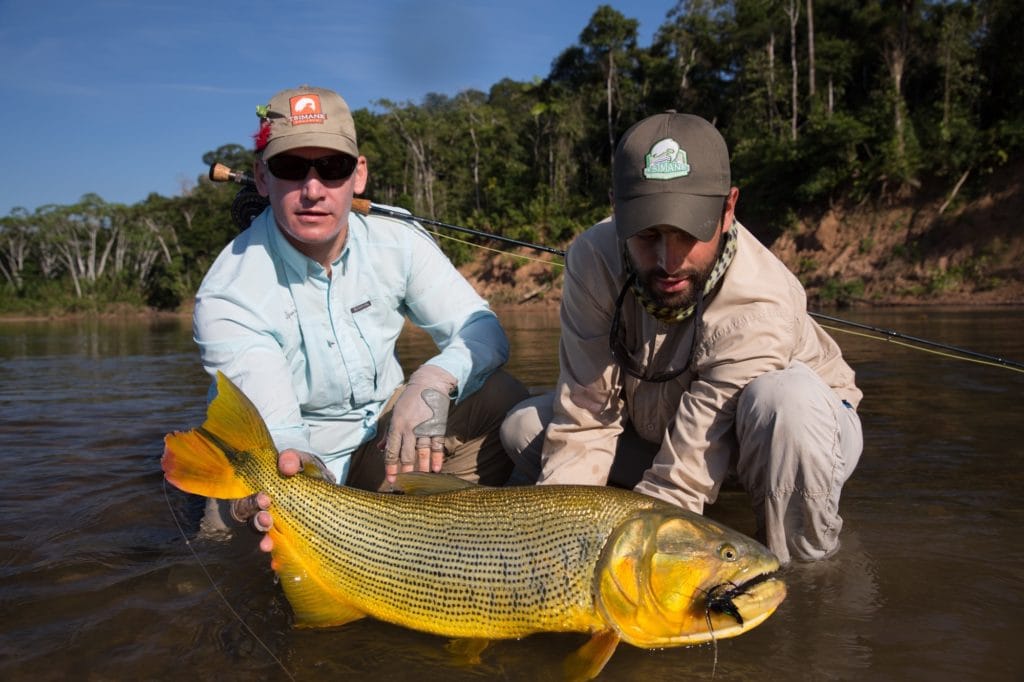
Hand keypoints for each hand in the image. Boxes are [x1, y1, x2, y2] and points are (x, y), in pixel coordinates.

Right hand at [228, 448, 334, 552]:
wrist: (328, 488)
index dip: (250, 501)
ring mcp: (276, 525)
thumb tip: (286, 466)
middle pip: (251, 519)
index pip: (246, 499)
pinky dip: (277, 558)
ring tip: (268, 544)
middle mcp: (264, 510)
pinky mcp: (288, 538)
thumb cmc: (309, 473)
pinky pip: (278, 550)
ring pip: (262, 535)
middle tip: (267, 520)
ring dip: (264, 539)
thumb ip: (294, 459)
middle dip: (257, 521)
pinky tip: (278, 563)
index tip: (264, 499)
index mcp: (262, 492)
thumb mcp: (303, 462)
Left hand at [380, 364, 456, 483]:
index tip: (390, 479)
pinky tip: (436, 469)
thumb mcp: (396, 414)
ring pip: (422, 452)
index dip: (390, 467)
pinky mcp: (438, 426)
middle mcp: (410, 429)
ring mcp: (425, 428)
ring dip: (421, 468)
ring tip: (420, 480)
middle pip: (406, 455)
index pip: (392, 451)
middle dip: (404, 471)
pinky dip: (437, 458)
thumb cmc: (410, 400)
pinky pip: (437, 445)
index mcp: (397, 425)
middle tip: (403, 484)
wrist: (429, 383)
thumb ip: (388, 433)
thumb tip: (380, 449)